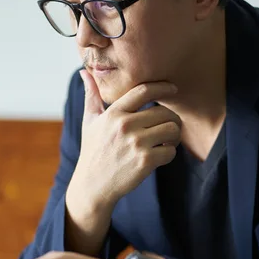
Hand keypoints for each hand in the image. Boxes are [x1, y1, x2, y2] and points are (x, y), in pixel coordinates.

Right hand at [70, 70, 180, 208]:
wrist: (92, 186)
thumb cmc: (93, 151)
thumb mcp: (89, 122)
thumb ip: (91, 96)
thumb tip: (84, 72)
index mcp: (114, 114)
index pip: (144, 90)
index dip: (163, 87)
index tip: (172, 89)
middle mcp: (125, 126)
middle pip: (164, 112)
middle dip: (171, 119)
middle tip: (169, 126)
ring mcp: (136, 144)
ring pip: (172, 129)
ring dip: (174, 136)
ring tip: (166, 141)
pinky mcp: (145, 161)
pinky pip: (171, 151)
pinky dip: (169, 153)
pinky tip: (160, 155)